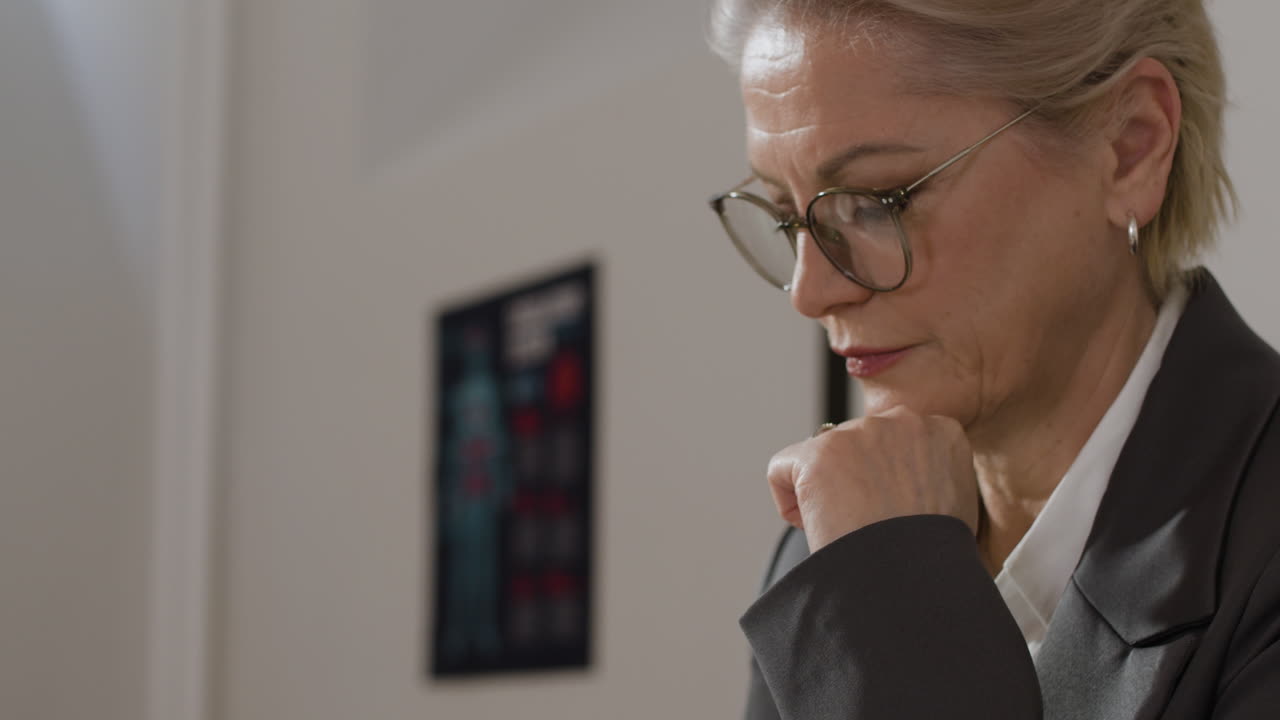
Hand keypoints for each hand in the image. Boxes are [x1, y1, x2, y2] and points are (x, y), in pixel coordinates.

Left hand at [766, 406, 980, 552]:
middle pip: (854, 447)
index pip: (893, 443)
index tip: (892, 515)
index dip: (885, 482)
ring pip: (819, 458)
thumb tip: (897, 477)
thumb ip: (927, 476)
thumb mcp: (951, 507)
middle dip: (853, 483)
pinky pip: (782, 469)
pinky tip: (815, 529)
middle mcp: (901, 421)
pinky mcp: (817, 454)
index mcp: (940, 432)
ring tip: (849, 532)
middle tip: (868, 526)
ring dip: (825, 494)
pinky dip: (789, 503)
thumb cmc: (930, 562)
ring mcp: (858, 434)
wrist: (911, 586)